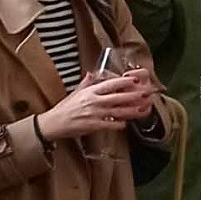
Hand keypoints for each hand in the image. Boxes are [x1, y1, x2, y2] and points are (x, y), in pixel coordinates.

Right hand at [38, 68, 155, 140]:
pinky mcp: (94, 126)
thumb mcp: (75, 92)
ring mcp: (95, 114)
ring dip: (132, 110)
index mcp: (90, 91)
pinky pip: (111, 125)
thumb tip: (92, 73)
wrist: (53, 123)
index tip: (136, 79)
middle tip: (146, 93)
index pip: (111, 84)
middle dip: (134, 95)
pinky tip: (126, 124)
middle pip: (119, 97)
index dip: (125, 81)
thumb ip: (86, 83)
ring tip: (143, 109)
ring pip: (119, 111)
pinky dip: (120, 124)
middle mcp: (94, 101)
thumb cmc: (64, 108)